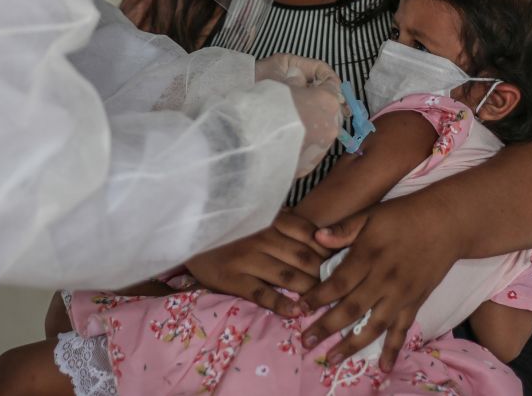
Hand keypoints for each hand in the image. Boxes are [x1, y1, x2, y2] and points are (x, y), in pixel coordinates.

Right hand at [185, 211, 328, 316]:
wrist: (189, 235)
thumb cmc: (231, 229)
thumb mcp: (259, 217)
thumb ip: (287, 223)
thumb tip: (325, 237)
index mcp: (271, 220)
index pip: (310, 234)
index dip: (329, 250)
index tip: (342, 263)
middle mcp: (261, 237)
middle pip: (304, 258)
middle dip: (323, 275)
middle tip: (336, 289)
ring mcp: (247, 258)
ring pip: (288, 277)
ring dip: (309, 292)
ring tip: (323, 303)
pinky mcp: (233, 279)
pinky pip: (263, 294)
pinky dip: (282, 304)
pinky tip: (296, 312)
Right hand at [255, 55, 344, 176]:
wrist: (246, 142)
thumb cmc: (262, 106)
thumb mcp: (279, 82)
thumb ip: (295, 80)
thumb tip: (300, 80)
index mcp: (327, 101)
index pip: (332, 85)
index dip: (321, 81)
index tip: (311, 82)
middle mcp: (331, 126)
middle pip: (331, 112)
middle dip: (318, 107)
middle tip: (297, 105)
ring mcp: (322, 149)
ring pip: (322, 133)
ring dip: (311, 128)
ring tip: (289, 127)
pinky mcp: (309, 165)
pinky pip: (310, 151)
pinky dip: (302, 146)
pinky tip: (285, 143)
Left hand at [297, 196, 461, 370]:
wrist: (446, 223)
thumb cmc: (402, 216)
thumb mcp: (370, 214)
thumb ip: (343, 229)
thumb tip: (315, 237)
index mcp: (368, 256)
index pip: (338, 282)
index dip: (317, 297)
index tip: (298, 309)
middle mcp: (383, 279)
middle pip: (351, 309)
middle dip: (326, 327)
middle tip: (306, 342)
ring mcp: (401, 294)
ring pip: (374, 325)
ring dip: (352, 345)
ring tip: (333, 360)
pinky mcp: (415, 302)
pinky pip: (402, 329)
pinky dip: (393, 349)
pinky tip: (384, 367)